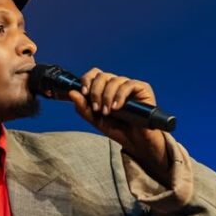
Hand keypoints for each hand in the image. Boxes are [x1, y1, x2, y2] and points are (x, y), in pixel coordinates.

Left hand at [68, 67, 170, 183]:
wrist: (135, 141)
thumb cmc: (117, 129)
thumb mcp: (96, 120)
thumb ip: (83, 107)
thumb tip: (72, 92)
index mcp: (105, 89)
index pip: (94, 74)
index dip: (87, 80)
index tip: (83, 93)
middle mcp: (117, 84)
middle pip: (102, 75)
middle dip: (95, 91)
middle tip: (97, 108)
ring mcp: (129, 86)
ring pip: (114, 80)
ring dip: (106, 96)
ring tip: (107, 112)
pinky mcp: (142, 89)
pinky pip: (129, 84)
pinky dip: (119, 95)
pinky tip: (117, 107)